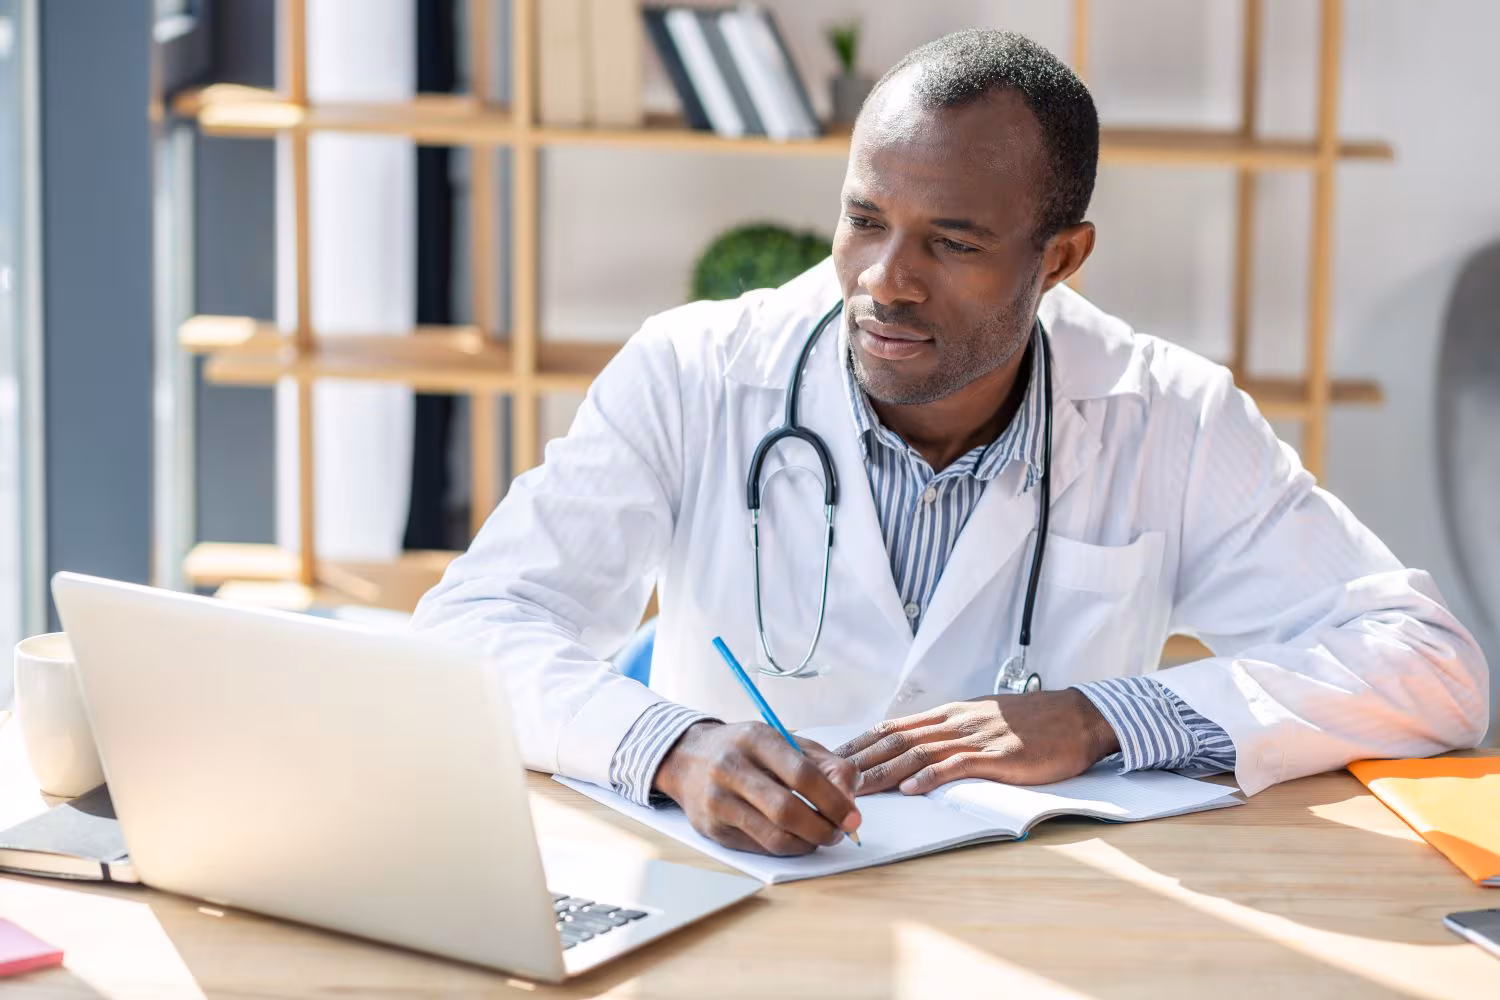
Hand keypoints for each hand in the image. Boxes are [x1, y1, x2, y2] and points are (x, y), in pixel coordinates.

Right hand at [654, 721, 861, 855]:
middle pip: (787, 810)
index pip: (802, 774)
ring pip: (773, 836)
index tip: (853, 816)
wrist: (686, 758)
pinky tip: (796, 839)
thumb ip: (824, 764)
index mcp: (756, 738)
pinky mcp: (711, 828)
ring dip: (807, 843)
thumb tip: (850, 797)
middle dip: (823, 828)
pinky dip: (786, 848)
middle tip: (839, 833)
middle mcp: (731, 767)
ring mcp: (717, 800)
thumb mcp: (784, 742)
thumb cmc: (745, 750)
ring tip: (820, 837)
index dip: (834, 800)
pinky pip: (759, 847)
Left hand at [835, 689, 1119, 794]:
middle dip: (861, 759)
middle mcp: (956, 721)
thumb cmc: (1033, 722)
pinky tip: (912, 788)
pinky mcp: (998, 754)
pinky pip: (958, 765)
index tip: (833, 757)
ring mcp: (976, 737)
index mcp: (950, 714)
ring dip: (884, 771)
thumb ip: (952, 731)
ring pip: (919, 752)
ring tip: (857, 788)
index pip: (894, 726)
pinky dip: (932, 777)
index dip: (861, 742)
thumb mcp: (984, 719)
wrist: (1078, 717)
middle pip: (897, 739)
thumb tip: (920, 747)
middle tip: (829, 777)